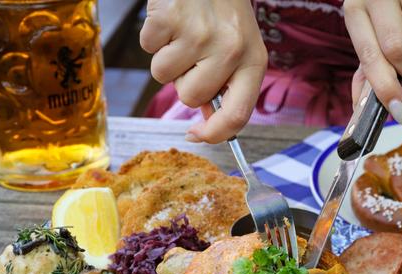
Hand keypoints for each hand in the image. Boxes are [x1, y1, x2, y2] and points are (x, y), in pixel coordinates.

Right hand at [140, 0, 267, 142]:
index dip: (214, 134)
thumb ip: (227, 84)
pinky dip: (153, 36)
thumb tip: (205, 119)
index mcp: (254, 61)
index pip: (237, 115)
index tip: (195, 134)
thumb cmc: (222, 11)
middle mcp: (231, 50)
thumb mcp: (238, 46)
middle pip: (191, 98)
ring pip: (164, 76)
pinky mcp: (170, 18)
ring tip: (183, 32)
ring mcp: (200, 34)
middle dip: (184, 80)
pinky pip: (148, 48)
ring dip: (166, 57)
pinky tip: (171, 20)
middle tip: (193, 51)